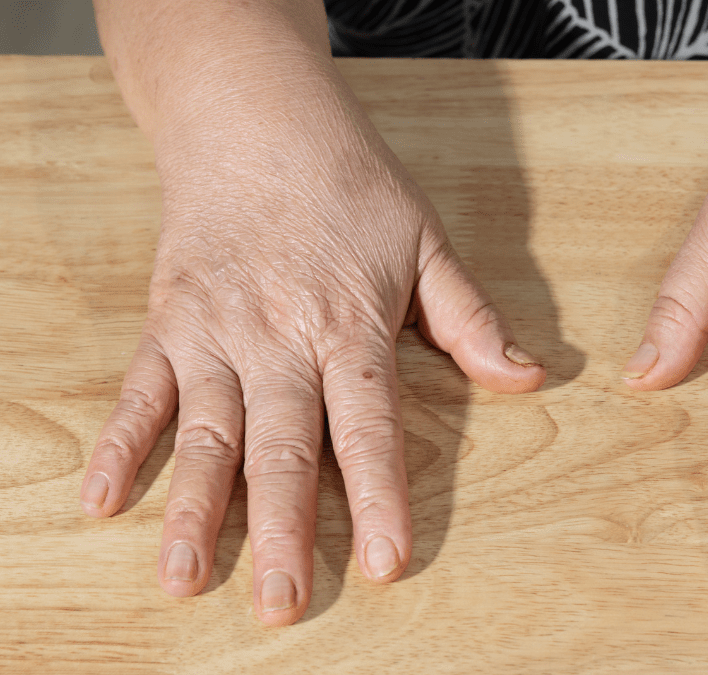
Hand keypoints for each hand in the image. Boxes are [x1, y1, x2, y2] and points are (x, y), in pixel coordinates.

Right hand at [78, 111, 544, 625]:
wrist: (257, 118)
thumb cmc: (351, 183)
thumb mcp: (427, 242)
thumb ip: (470, 318)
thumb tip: (529, 377)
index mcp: (348, 326)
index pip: (368, 427)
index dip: (380, 496)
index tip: (386, 562)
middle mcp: (278, 340)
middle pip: (282, 449)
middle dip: (284, 531)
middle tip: (281, 604)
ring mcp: (215, 335)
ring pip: (206, 434)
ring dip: (194, 511)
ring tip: (185, 580)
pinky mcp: (168, 323)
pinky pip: (140, 392)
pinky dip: (120, 445)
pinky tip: (102, 501)